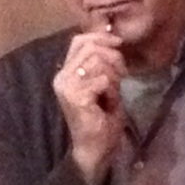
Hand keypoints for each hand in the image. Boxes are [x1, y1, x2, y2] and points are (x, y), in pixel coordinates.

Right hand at [53, 29, 126, 184]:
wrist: (95, 146)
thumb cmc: (101, 117)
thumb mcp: (104, 83)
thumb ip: (103, 64)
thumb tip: (113, 41)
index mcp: (66, 71)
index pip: (79, 40)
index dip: (101, 37)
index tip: (119, 42)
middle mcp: (62, 76)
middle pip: (90, 48)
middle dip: (113, 57)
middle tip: (122, 74)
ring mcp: (66, 86)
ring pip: (97, 61)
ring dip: (113, 74)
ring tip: (114, 91)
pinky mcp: (75, 96)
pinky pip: (102, 79)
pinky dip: (112, 88)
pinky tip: (109, 101)